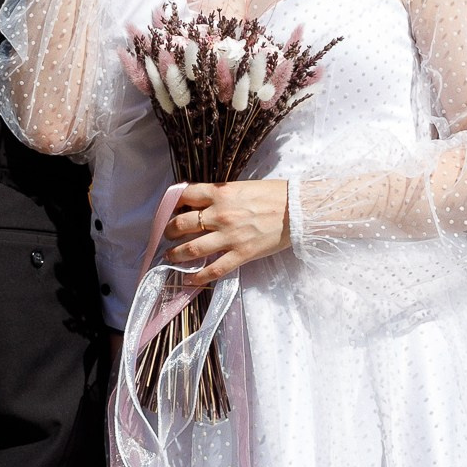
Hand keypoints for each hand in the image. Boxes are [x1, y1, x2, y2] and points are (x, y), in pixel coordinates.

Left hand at [161, 178, 289, 279]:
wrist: (298, 210)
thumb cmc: (274, 195)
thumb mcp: (242, 186)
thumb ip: (221, 195)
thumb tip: (202, 204)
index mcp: (221, 193)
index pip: (184, 195)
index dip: (171, 203)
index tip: (168, 210)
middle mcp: (220, 214)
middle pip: (182, 224)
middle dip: (170, 232)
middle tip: (168, 236)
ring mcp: (229, 236)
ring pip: (192, 249)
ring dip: (176, 255)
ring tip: (170, 258)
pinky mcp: (241, 254)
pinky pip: (214, 269)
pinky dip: (198, 277)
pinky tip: (189, 280)